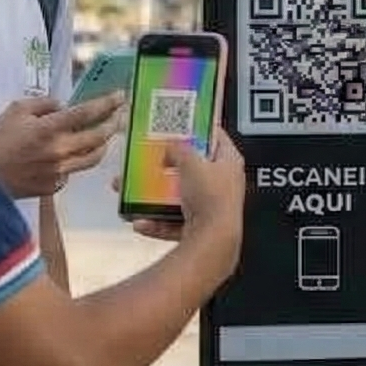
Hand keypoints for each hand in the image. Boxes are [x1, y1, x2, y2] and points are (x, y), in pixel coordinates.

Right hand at [0, 92, 123, 198]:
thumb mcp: (16, 110)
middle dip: (114, 123)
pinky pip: (74, 171)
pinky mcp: (54, 186)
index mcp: (49, 129)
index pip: (87, 113)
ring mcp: (59, 171)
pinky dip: (78, 160)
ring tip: (107, 135)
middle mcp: (59, 151)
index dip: (107, 103)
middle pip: (98, 137)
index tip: (119, 96)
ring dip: (104, 145)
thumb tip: (63, 106)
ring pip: (93, 158)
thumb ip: (43, 105)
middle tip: (120, 115)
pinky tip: (76, 153)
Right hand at [153, 126, 247, 261]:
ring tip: (135, 194)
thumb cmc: (210, 196)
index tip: (182, 125)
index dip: (200, 128)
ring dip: (157, 198)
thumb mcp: (191, 162)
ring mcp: (212, 207)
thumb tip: (172, 146)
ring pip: (180, 198)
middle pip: (195, 170)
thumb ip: (179, 149)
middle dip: (169, 167)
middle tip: (153, 162)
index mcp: (230, 162)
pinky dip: (158, 222)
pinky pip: (175, 222)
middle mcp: (224, 184)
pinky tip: (141, 221)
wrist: (212, 240)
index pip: (217, 137)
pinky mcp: (201, 228)